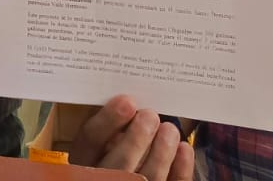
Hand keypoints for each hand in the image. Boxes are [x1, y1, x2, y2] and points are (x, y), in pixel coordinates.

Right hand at [68, 97, 193, 178]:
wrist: (131, 172)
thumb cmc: (116, 150)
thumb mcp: (100, 140)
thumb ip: (109, 125)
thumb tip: (130, 100)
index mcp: (87, 156)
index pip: (91, 140)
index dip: (108, 121)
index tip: (127, 102)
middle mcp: (106, 175)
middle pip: (119, 164)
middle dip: (136, 139)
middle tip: (150, 115)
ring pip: (148, 176)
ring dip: (161, 152)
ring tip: (170, 130)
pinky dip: (180, 168)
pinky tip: (184, 148)